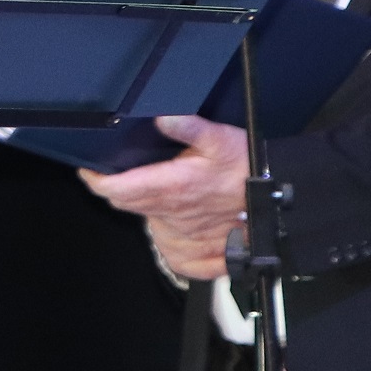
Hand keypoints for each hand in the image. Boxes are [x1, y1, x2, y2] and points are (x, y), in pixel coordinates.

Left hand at [79, 115, 246, 280]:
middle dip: (116, 189)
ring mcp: (183, 235)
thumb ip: (188, 126)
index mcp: (170, 188)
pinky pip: (174, 254)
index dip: (96, 179)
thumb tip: (161, 116)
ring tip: (149, 190)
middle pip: (126, 204)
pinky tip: (169, 224)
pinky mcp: (199, 251)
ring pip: (147, 224)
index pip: (115, 189)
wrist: (281, 200)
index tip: (89, 168)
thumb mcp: (220, 138)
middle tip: (119, 172)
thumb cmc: (250, 168)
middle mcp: (170, 215)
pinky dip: (167, 242)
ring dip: (143, 208)